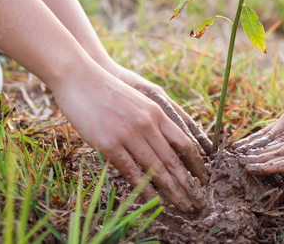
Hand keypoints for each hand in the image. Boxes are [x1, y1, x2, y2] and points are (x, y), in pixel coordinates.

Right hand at [52, 65, 208, 212]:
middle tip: (199, 202)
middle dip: (189, 184)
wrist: (80, 78)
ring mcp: (128, 135)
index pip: (184, 142)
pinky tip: (153, 202)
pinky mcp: (109, 145)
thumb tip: (169, 137)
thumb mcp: (139, 97)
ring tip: (183, 206)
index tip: (204, 178)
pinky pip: (132, 172)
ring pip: (156, 170)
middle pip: (174, 160)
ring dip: (172, 191)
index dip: (196, 163)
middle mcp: (147, 124)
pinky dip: (145, 190)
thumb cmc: (108, 88)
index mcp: (156, 112)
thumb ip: (154, 116)